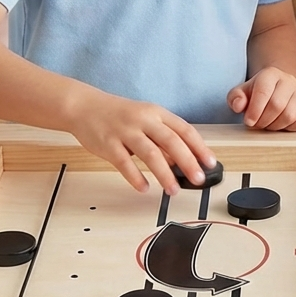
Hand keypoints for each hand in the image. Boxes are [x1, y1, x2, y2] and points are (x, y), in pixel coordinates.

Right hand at [65, 89, 215, 193]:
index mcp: (156, 113)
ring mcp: (125, 131)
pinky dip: (136, 177)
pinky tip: (144, 188)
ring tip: (174, 190)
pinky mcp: (108, 144)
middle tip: (198, 179)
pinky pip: (124, 163)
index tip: (210, 162)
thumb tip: (182, 160)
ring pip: (150, 154)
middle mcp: (143, 120)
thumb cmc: (118, 114)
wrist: (84, 106)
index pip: (184, 130)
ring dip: (164, 174)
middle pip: (171, 142)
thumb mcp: (145, 119)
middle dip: (188, 162)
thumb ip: (163, 138)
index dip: (200, 147)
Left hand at [227, 67, 295, 130]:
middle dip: (264, 120)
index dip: (254, 110)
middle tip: (257, 125)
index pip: (263, 91)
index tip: (248, 122)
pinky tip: (281, 125)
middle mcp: (289, 80)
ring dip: (275, 126)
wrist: (276, 91)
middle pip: (277, 105)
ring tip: (268, 125)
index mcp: (270, 74)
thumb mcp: (241, 93)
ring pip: (290, 115)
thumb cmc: (256, 95)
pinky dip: (289, 129)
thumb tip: (239, 106)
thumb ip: (235, 98)